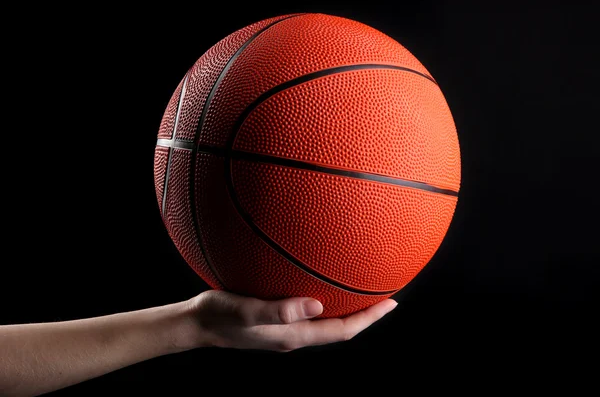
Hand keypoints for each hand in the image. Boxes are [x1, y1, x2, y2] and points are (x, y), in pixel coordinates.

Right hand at [178, 290, 397, 351]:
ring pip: (326, 321)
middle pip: (340, 328)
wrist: (196, 324)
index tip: (392, 303)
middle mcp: (294, 335)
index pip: (341, 330)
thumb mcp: (245, 311)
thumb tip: (318, 306)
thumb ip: (279, 311)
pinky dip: (325, 301)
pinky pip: (309, 311)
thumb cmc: (217, 315)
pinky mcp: (275, 320)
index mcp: (293, 336)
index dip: (369, 319)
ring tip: (364, 288)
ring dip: (348, 307)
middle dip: (366, 314)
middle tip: (388, 295)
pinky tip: (320, 282)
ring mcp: (285, 330)